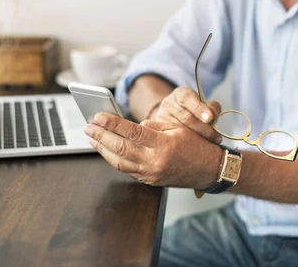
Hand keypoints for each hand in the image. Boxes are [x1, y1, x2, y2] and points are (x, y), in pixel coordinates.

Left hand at [84, 113, 223, 188]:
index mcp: (163, 146)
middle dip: (100, 136)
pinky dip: (113, 158)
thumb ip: (153, 126)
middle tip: (87, 126)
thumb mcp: (178, 128)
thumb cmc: (197, 146)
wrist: (210, 170)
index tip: (98, 116)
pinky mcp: (149, 181)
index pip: (132, 132)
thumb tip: (133, 126)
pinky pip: (126, 169)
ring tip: (91, 137)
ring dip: (102, 149)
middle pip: (120, 148)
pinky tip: (106, 150)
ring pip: (119, 161)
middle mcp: (155, 162)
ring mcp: (151, 174)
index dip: (112, 124)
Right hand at [150, 87, 222, 143]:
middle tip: (217, 138)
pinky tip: (198, 152)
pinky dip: (188, 146)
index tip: (210, 117)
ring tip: (211, 146)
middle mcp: (168, 105)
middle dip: (204, 129)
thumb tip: (214, 115)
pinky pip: (174, 140)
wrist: (171, 114)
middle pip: (186, 117)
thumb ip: (211, 107)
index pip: (188, 98)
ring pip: (180, 131)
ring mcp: (162, 119)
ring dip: (198, 139)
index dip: (199, 108)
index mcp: (180, 94)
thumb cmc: (192, 109)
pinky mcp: (159, 133)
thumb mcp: (202, 103)